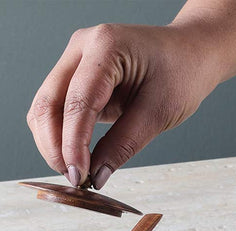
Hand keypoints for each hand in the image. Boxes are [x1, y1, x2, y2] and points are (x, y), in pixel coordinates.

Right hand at [27, 23, 219, 187]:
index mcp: (105, 46)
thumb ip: (123, 144)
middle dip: (55, 147)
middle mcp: (82, 47)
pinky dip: (60, 136)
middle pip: (48, 103)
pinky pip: (56, 109)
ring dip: (53, 144)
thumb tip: (96, 176)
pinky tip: (76, 157)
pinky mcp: (76, 76)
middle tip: (75, 180)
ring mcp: (75, 60)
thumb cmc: (182, 73)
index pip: (77, 102)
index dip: (73, 145)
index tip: (79, 177)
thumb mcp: (159, 113)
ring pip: (45, 108)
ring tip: (77, 172)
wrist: (191, 53)